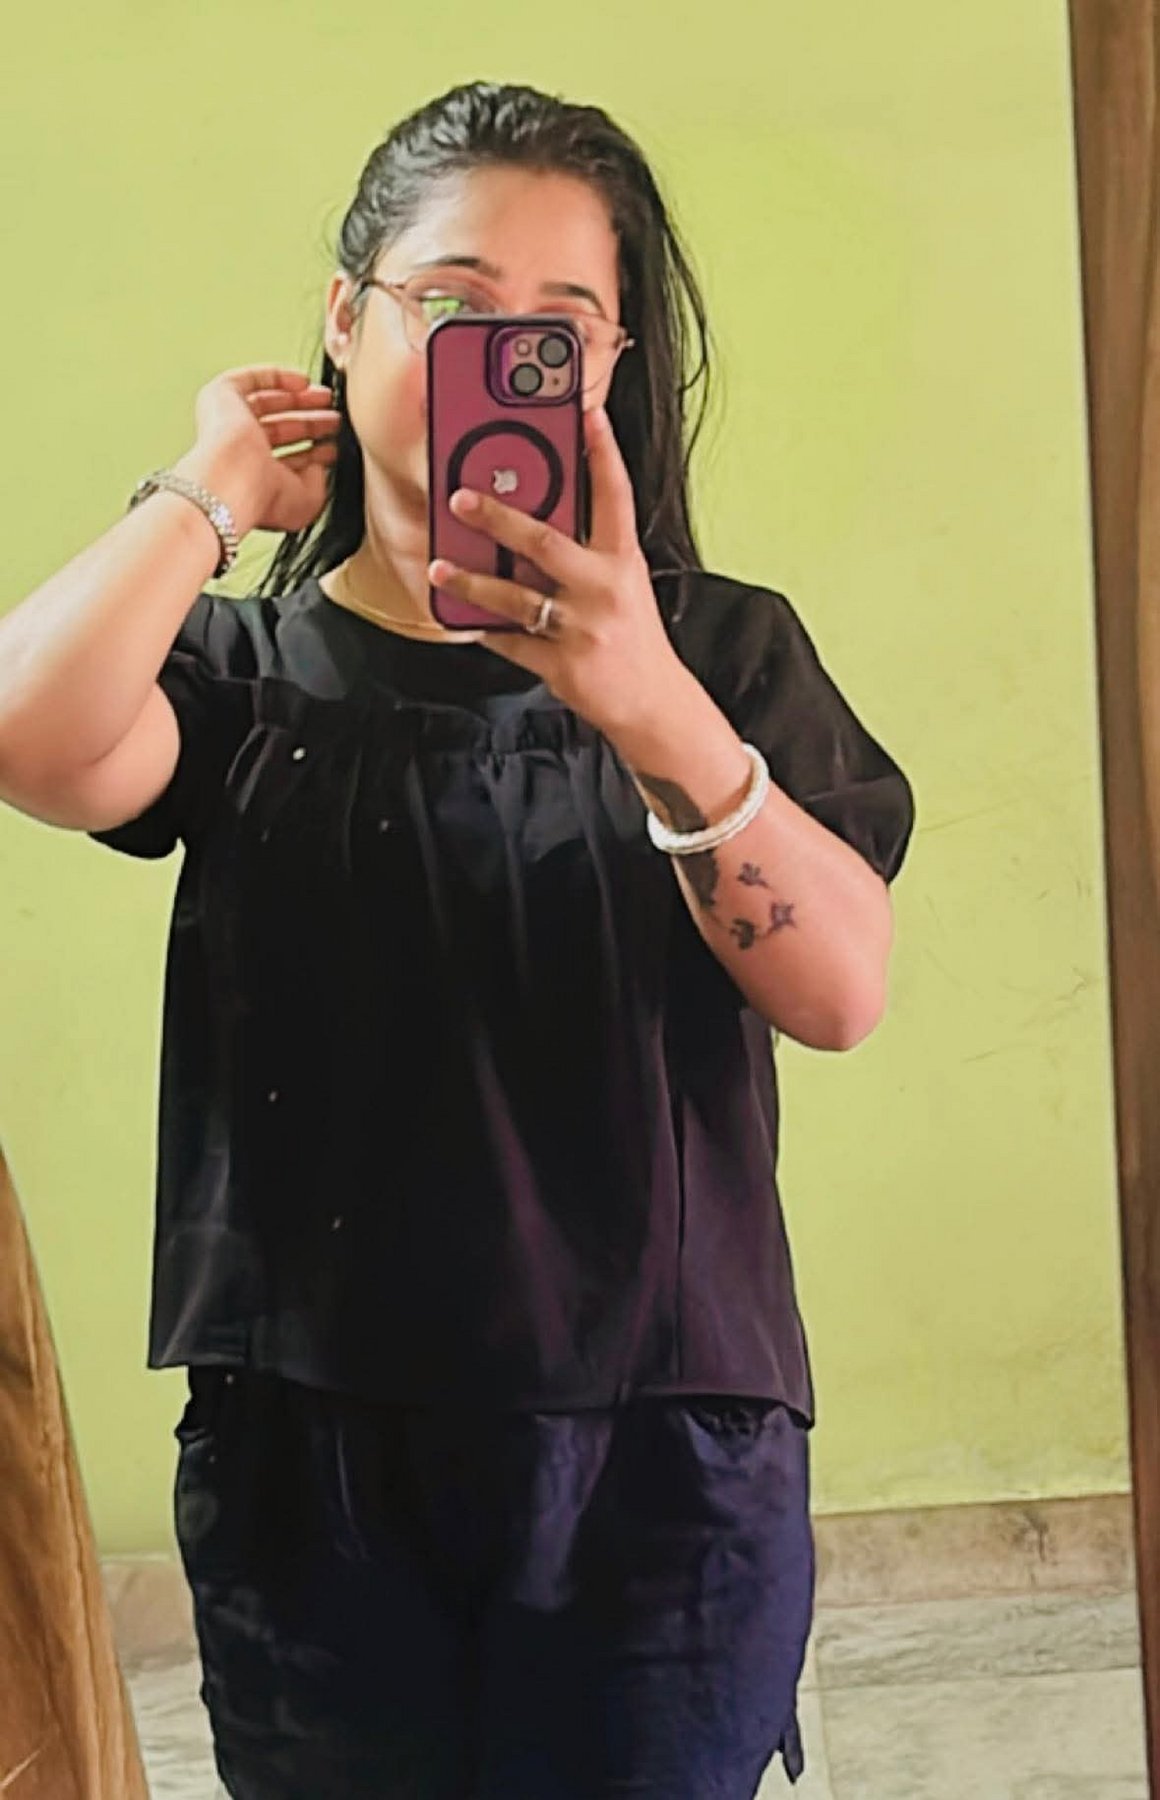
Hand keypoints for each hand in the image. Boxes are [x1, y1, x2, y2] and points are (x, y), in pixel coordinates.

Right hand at [176, 365, 340, 538]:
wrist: (233, 477)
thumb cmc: (264, 497)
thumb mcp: (305, 500)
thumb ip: (318, 483)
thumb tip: (319, 465)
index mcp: (253, 476)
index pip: (285, 458)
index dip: (312, 452)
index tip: (333, 447)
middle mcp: (237, 448)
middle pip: (279, 429)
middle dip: (310, 422)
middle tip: (335, 419)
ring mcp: (227, 421)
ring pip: (268, 403)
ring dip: (300, 400)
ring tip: (327, 398)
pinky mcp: (220, 396)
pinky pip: (251, 379)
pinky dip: (278, 377)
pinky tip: (304, 383)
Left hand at [428, 407, 689, 744]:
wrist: (653, 705)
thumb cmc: (633, 639)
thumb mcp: (624, 585)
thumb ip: (588, 552)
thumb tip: (533, 519)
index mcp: (624, 562)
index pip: (615, 495)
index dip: (602, 451)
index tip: (585, 412)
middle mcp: (604, 589)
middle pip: (546, 541)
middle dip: (499, 516)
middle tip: (461, 497)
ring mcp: (582, 628)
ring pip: (516, 597)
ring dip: (472, 579)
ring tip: (440, 566)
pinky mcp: (561, 665)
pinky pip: (510, 641)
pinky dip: (482, 628)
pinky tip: (459, 615)